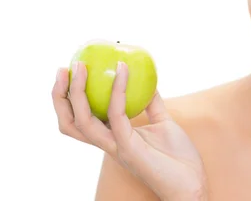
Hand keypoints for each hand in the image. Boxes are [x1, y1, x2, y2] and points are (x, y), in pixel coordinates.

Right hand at [52, 61, 206, 199]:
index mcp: (112, 138)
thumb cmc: (178, 158)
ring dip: (76, 92)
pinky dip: (117, 90)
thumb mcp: (163, 123)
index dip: (68, 99)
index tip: (70, 72)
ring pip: (82, 122)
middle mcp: (108, 144)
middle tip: (63, 69)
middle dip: (60, 96)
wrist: (191, 183)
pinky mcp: (129, 147)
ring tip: (80, 67)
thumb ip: (151, 104)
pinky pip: (117, 115)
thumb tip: (147, 80)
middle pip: (70, 123)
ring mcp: (116, 146)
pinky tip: (123, 70)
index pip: (79, 120)